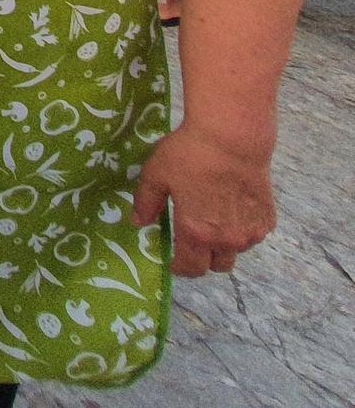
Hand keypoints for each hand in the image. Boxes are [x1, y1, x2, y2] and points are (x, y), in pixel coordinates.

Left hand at [134, 124, 277, 275]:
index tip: (172, 258)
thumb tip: (139, 223)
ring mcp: (251, 232)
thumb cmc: (190, 154)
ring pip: (236, 251)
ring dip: (223, 244)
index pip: (191, 269)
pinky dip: (241, 229)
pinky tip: (232, 207)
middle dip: (202, 259)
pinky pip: (252, 235)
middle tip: (192, 239)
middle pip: (216, 266)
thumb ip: (146, 203)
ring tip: (213, 218)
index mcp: (196, 233)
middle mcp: (226, 240)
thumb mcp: (156, 175)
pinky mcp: (267, 219)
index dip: (179, 267)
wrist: (233, 138)